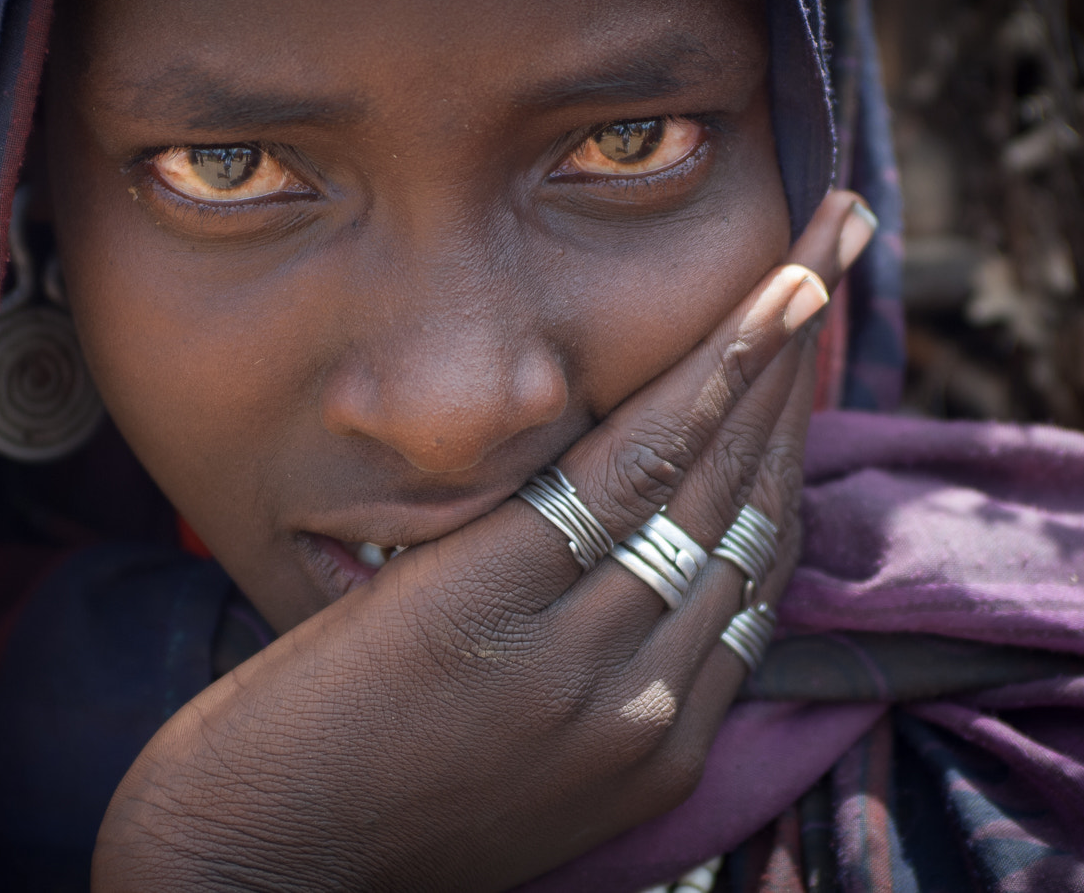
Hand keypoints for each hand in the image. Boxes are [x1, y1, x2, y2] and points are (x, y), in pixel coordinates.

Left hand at [92, 191, 875, 891]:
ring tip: (808, 254)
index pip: (753, 577)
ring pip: (710, 479)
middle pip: (752, 512)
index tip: (798, 370)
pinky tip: (749, 312)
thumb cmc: (367, 813)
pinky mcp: (493, 608)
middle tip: (831, 263)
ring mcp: (579, 663)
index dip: (785, 460)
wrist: (252, 882)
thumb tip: (609, 561)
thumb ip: (580, 673)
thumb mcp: (512, 761)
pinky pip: (627, 472)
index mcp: (654, 748)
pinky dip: (702, 382)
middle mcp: (646, 705)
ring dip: (769, 356)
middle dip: (800, 383)